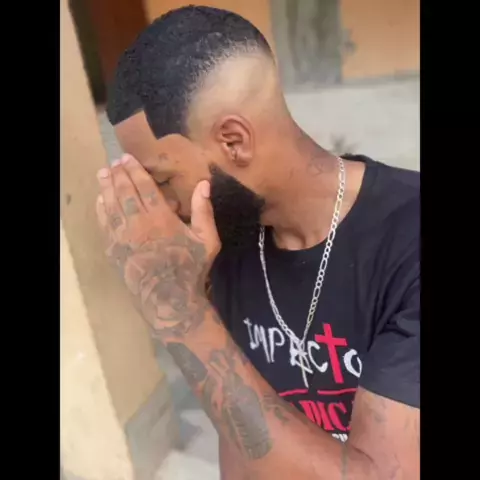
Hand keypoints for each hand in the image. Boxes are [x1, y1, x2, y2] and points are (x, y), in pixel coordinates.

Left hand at [96, 153, 220, 337]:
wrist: (169, 299)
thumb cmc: (191, 269)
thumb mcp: (207, 241)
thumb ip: (204, 211)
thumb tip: (204, 184)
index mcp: (162, 219)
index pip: (144, 188)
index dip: (135, 171)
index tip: (127, 158)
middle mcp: (139, 225)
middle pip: (125, 193)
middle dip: (119, 175)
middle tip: (115, 162)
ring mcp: (123, 238)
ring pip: (111, 206)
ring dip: (106, 187)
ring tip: (103, 173)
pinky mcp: (114, 250)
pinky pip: (104, 225)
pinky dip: (101, 210)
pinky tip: (100, 200)